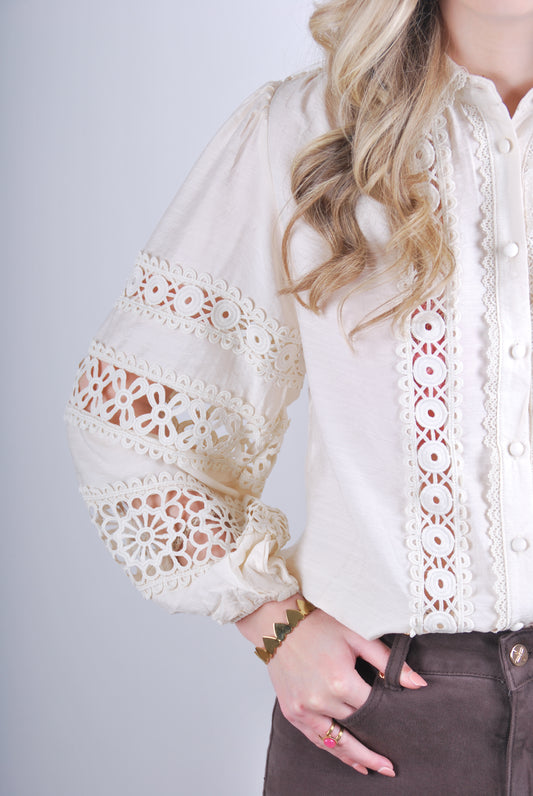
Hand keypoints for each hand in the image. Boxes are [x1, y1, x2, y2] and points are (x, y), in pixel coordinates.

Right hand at [236, 596, 426, 776]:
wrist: (278, 622)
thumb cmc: (318, 624)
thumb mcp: (357, 636)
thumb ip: (388, 662)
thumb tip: (418, 685)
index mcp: (340, 681)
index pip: (373, 710)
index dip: (389, 719)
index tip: (404, 730)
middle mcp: (320, 700)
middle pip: (356, 729)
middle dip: (375, 744)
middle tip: (392, 765)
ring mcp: (303, 709)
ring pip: (336, 743)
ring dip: (357, 758)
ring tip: (376, 769)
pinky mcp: (292, 712)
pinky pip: (316, 739)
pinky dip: (334, 751)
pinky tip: (349, 759)